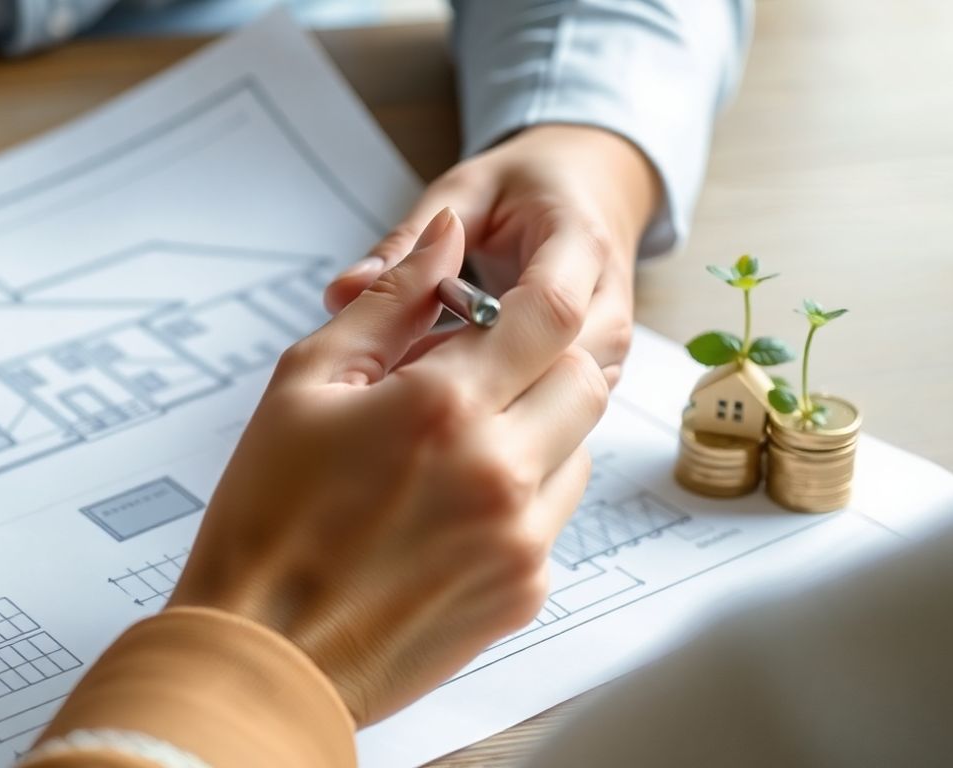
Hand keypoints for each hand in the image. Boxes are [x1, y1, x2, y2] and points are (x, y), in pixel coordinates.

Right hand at [169, 209, 608, 724]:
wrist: (263, 657)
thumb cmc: (266, 519)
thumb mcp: (305, 383)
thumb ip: (389, 300)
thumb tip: (444, 240)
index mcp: (443, 406)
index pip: (549, 312)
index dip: (534, 290)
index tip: (500, 297)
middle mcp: (502, 470)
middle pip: (585, 374)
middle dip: (542, 358)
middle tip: (472, 373)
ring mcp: (522, 538)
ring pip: (578, 445)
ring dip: (535, 425)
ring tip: (450, 449)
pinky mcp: (525, 590)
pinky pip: (555, 514)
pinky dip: (520, 493)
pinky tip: (447, 509)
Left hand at [325, 125, 659, 386]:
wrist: (592, 186)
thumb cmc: (524, 187)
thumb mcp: (462, 192)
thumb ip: (404, 241)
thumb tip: (341, 294)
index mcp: (581, 241)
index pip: (551, 307)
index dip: (484, 341)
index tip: (421, 353)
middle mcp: (607, 299)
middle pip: (558, 366)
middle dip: (480, 386)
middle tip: (403, 389)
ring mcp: (611, 340)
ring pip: (558, 397)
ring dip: (490, 401)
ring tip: (419, 393)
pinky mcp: (601, 367)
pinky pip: (558, 407)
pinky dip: (504, 405)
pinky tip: (449, 400)